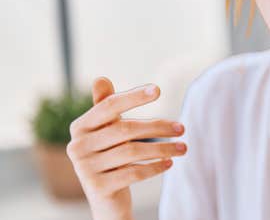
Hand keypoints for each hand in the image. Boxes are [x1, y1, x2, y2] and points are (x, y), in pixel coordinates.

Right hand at [66, 77, 187, 219]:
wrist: (106, 199)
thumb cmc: (110, 156)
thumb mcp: (107, 131)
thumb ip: (106, 106)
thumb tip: (100, 78)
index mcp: (79, 127)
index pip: (108, 106)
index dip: (133, 97)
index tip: (158, 90)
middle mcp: (77, 146)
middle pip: (125, 129)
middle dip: (157, 127)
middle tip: (182, 128)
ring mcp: (85, 168)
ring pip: (131, 151)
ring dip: (163, 148)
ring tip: (183, 148)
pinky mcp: (98, 188)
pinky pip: (133, 173)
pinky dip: (155, 167)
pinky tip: (170, 163)